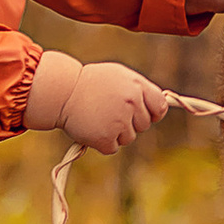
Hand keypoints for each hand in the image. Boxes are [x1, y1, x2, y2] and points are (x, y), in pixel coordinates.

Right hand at [30, 54, 169, 151]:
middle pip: (144, 125)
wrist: (62, 92)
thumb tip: (161, 105)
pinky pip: (113, 147)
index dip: (153, 113)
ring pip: (129, 138)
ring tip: (99, 118)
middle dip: (130, 122)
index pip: (160, 106)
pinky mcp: (106, 138)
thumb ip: (139, 89)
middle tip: (109, 111)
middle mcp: (131, 103)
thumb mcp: (118, 76)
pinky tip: (92, 128)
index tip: (144, 114)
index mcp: (136, 86)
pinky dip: (103, 142)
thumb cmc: (90, 83)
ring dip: (116, 133)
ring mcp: (119, 121)